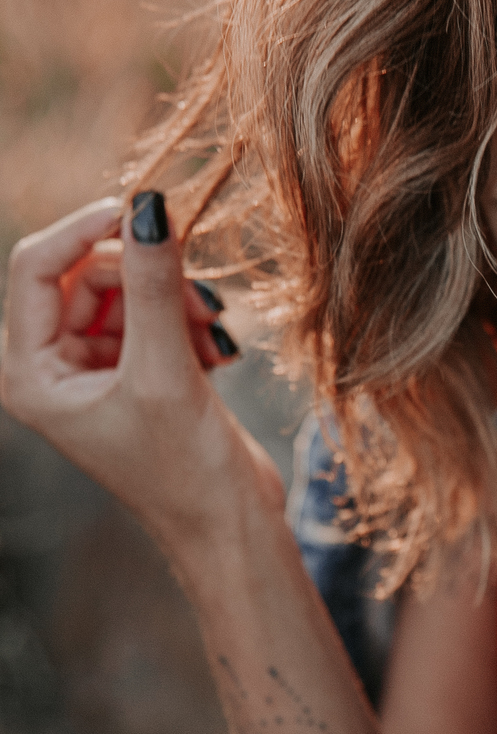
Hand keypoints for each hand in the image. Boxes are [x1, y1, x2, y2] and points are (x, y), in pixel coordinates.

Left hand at [0, 192, 284, 553]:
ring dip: (175, 301)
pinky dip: (188, 322)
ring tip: (213, 336)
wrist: (230, 527)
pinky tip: (217, 355)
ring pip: (126, 290)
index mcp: (30, 373)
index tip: (145, 209)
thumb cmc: (185, 468)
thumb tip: (149, 206)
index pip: (36, 267)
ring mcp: (93, 370)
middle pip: (87, 274)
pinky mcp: (134, 373)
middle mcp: (52, 368)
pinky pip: (153, 315)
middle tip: (198, 300)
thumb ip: (153, 283)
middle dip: (146, 277)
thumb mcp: (166, 368)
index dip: (85, 228)